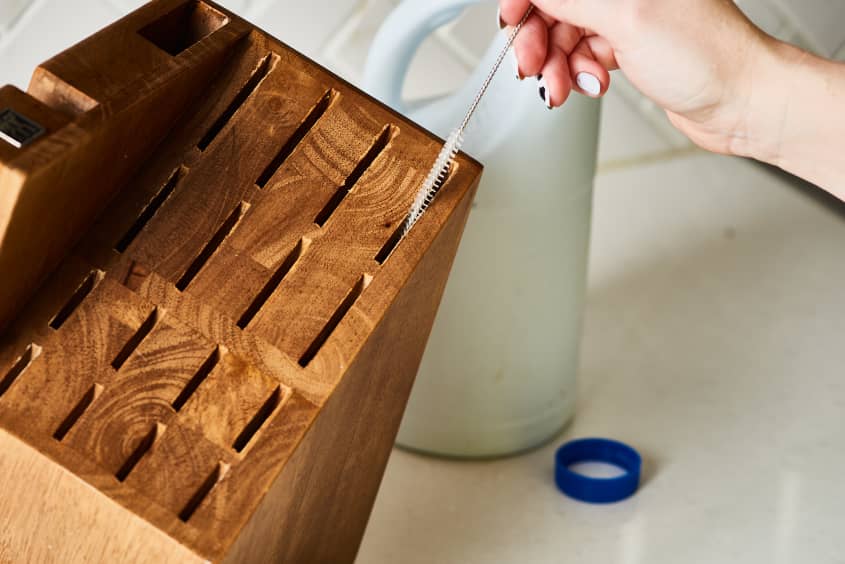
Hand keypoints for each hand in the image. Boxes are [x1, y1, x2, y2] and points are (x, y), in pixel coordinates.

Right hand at [499, 0, 774, 155]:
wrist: (740, 102)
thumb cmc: (707, 56)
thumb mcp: (626, 18)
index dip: (526, 0)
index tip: (510, 20)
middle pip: (556, 6)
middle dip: (539, 40)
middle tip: (533, 67)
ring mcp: (627, 15)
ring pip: (565, 34)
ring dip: (557, 65)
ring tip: (562, 86)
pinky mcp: (627, 44)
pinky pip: (582, 55)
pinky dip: (577, 73)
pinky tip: (590, 84)